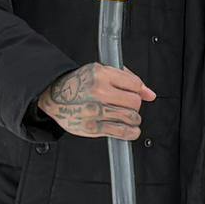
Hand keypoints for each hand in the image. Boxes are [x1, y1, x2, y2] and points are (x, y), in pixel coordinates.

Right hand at [36, 62, 154, 138]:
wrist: (55, 96)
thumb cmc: (78, 83)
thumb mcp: (101, 71)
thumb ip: (127, 79)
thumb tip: (150, 94)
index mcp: (100, 74)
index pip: (135, 84)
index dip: (138, 90)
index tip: (134, 93)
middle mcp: (98, 92)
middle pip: (135, 102)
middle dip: (135, 105)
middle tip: (129, 105)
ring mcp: (95, 111)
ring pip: (131, 117)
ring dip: (133, 119)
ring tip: (128, 116)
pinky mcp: (92, 127)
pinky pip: (121, 132)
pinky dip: (131, 132)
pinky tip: (130, 129)